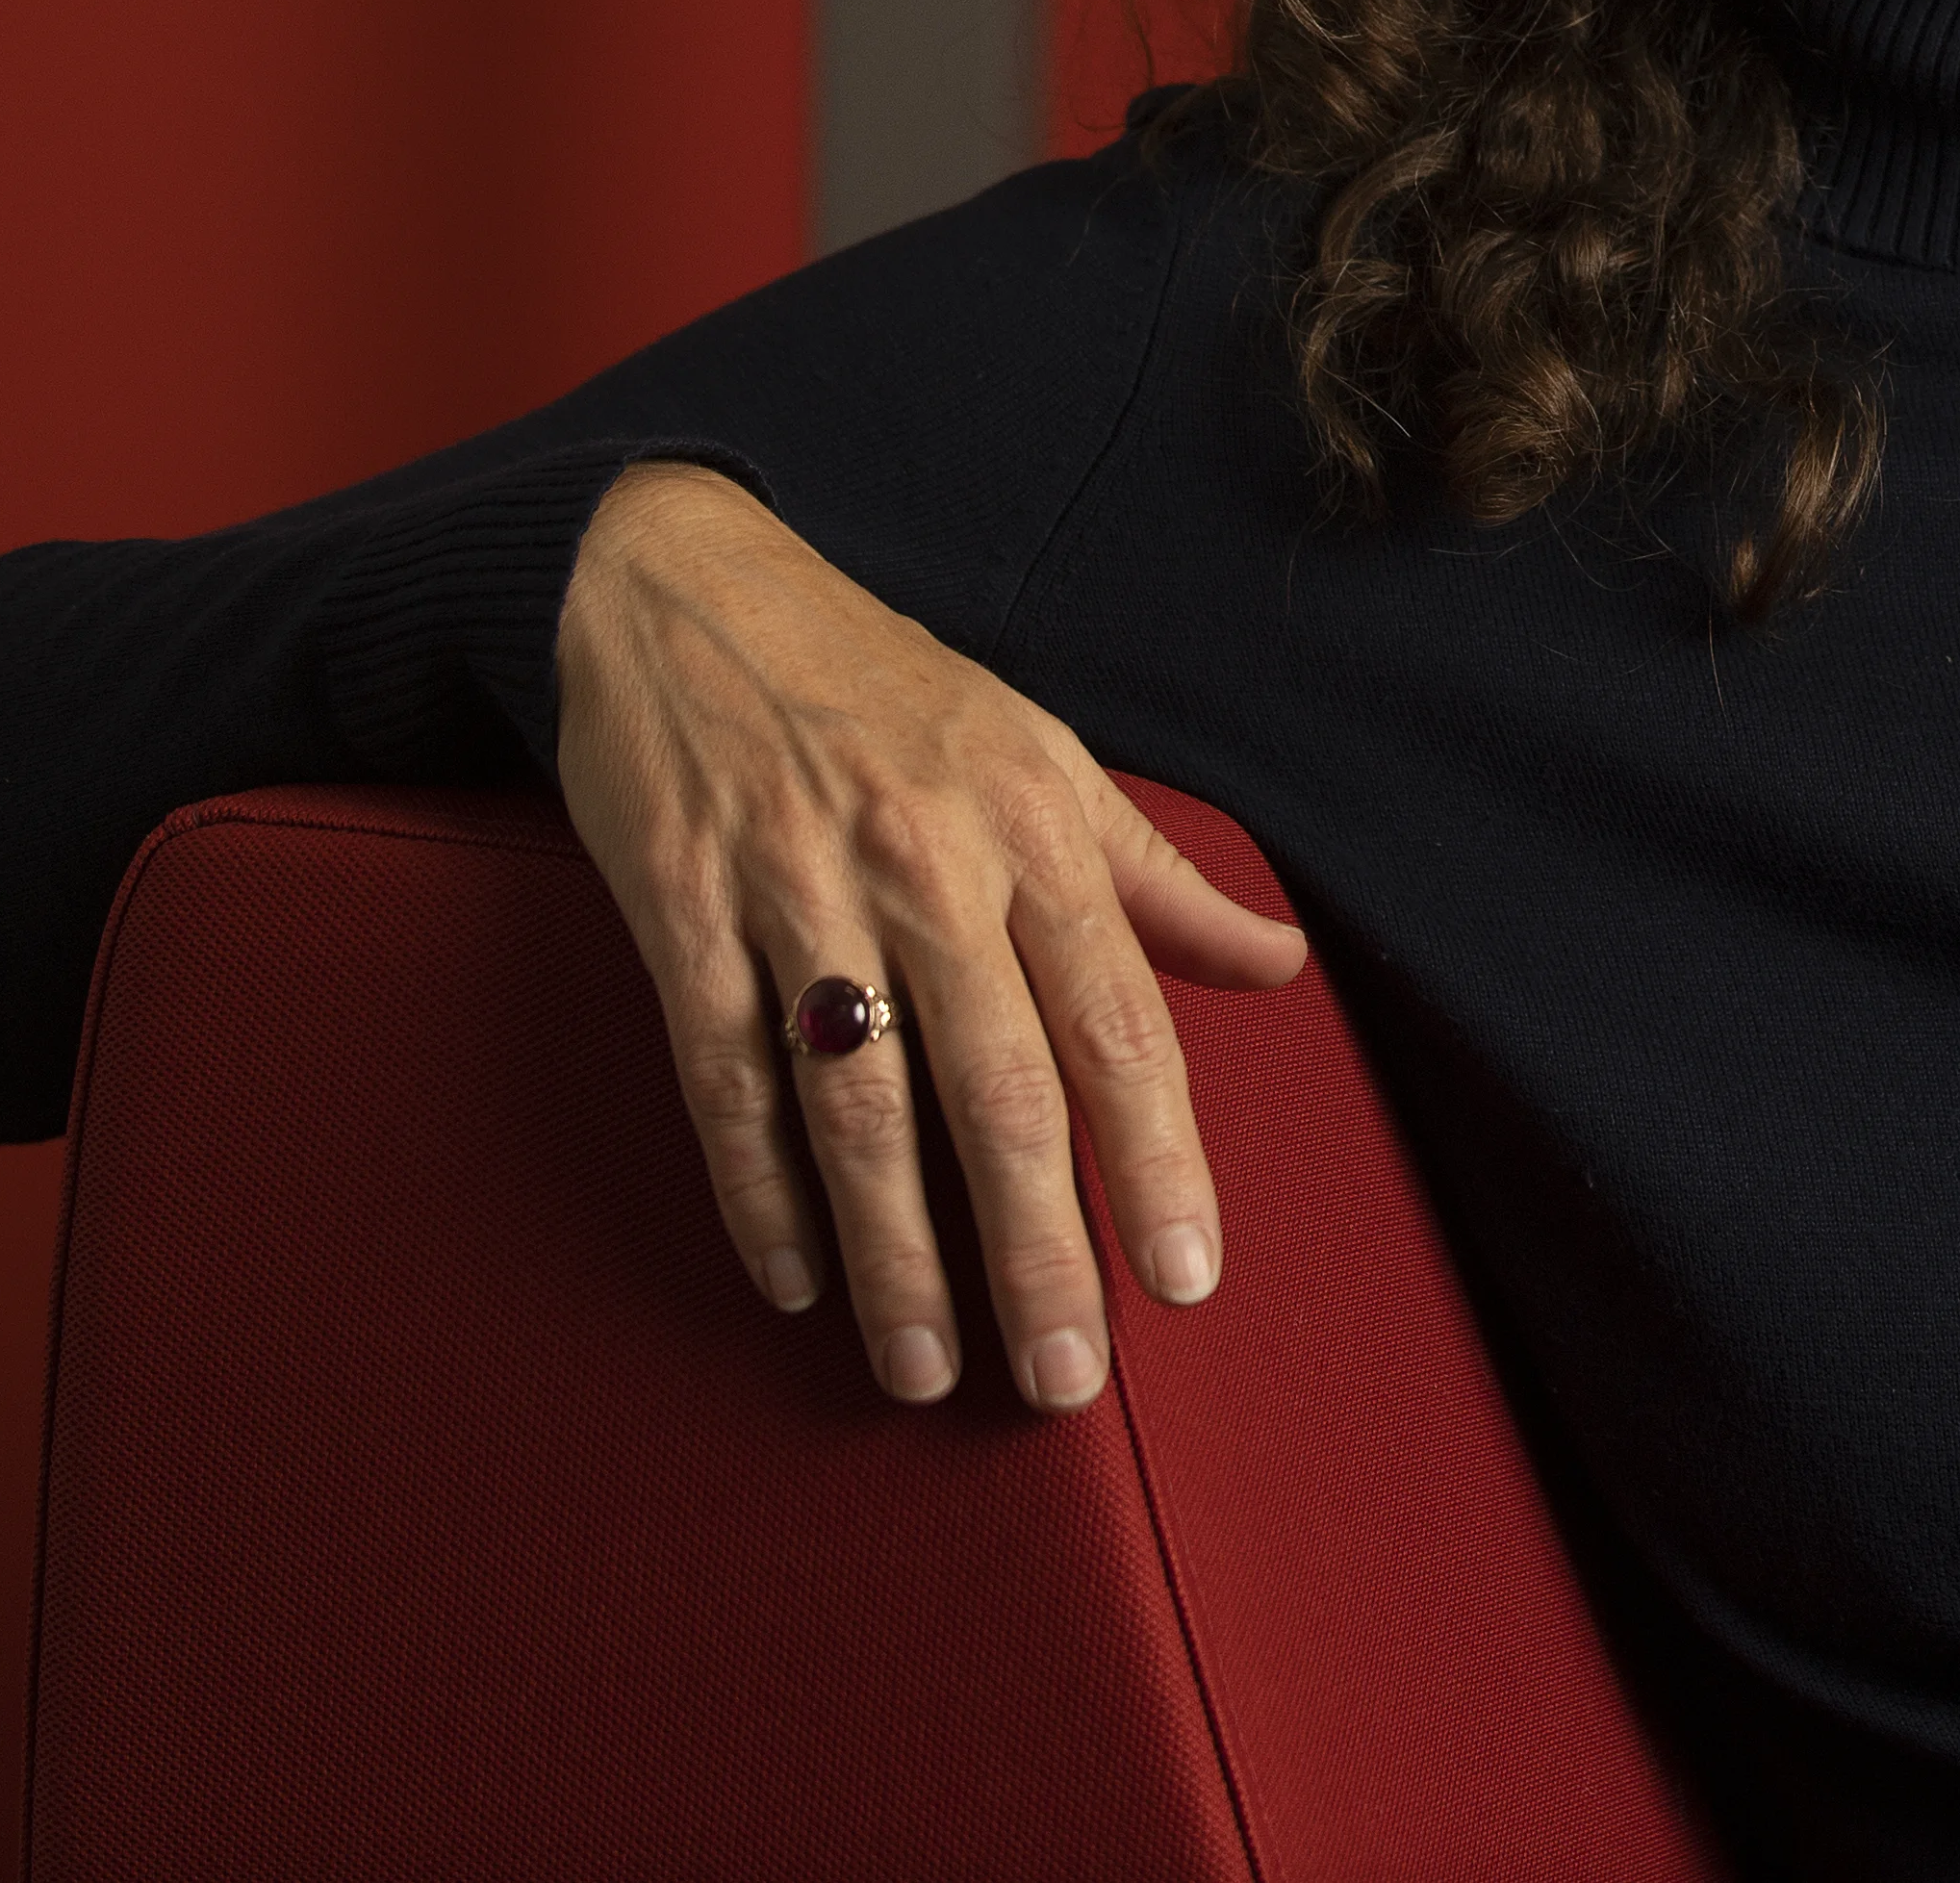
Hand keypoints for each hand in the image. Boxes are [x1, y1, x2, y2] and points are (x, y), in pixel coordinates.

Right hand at [550, 461, 1307, 1409]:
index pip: (1116, 1016)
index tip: (1187, 1276)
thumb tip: (1281, 962)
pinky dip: (758, 1190)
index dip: (1158, 1154)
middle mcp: (922, 860)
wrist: (682, 582)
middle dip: (1036, 1246)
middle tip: (1064, 1378)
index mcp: (1029, 823)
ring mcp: (793, 888)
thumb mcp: (1042, 752)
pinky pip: (723, 1077)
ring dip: (894, 1255)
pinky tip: (795, 1281)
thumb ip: (1157, 878)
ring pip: (857, 1106)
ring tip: (928, 1371)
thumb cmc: (885, 686)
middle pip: (997, 1086)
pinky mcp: (679, 910)